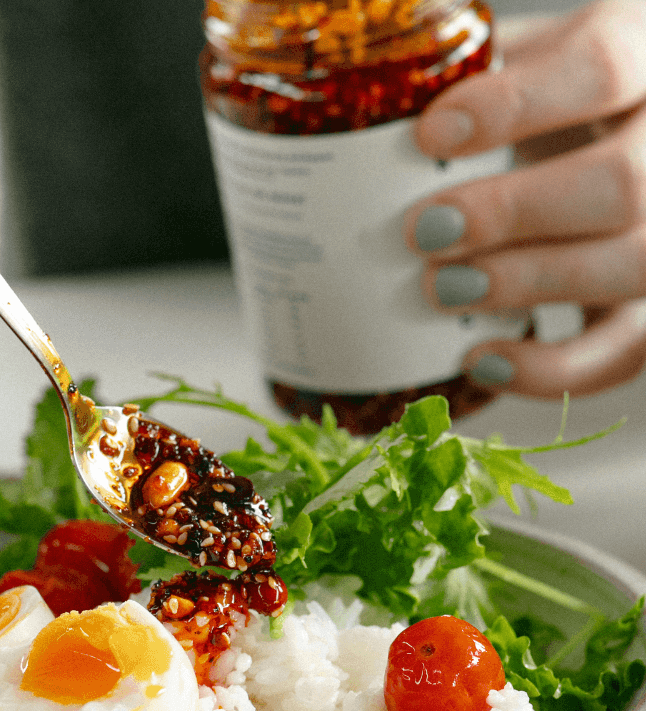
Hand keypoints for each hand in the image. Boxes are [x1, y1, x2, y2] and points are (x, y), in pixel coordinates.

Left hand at [404, 0, 645, 398]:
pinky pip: (621, 352)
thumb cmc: (544, 98)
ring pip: (632, 265)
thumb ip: (473, 69)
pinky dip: (547, 370)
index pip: (602, 66)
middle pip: (624, 183)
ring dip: (527, 283)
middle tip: (427, 230)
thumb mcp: (520, 58)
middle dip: (514, 213)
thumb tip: (379, 102)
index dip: (516, 105)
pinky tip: (479, 361)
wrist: (588, 140)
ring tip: (442, 288)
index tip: (432, 132)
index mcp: (643, 52)